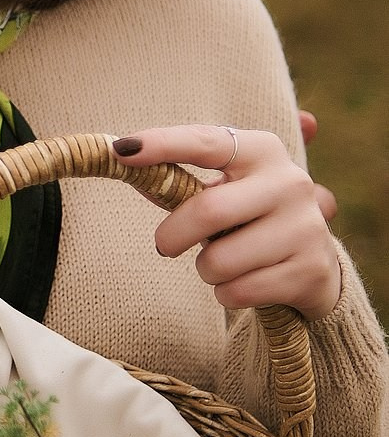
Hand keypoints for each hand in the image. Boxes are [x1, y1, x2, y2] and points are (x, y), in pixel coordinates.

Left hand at [112, 125, 340, 318]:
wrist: (314, 265)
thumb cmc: (250, 218)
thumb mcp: (224, 190)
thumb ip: (179, 179)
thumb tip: (123, 156)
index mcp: (262, 151)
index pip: (206, 143)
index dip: (163, 144)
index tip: (121, 149)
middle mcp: (289, 183)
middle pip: (208, 211)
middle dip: (173, 235)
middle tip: (164, 245)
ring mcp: (305, 227)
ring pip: (219, 261)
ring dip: (206, 270)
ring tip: (223, 263)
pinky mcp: (309, 271)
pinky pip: (237, 292)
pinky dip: (226, 293)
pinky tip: (245, 282)